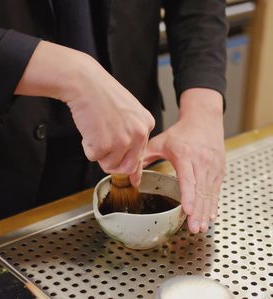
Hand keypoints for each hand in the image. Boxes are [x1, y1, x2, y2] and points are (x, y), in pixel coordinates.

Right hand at [15, 41, 154, 184]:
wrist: (85, 83)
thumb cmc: (102, 94)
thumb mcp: (128, 113)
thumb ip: (133, 137)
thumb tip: (134, 172)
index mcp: (146, 125)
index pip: (140, 156)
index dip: (127, 161)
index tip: (130, 177)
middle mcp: (138, 134)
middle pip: (126, 167)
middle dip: (112, 162)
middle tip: (102, 146)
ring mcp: (122, 141)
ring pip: (109, 164)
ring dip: (99, 152)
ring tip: (96, 130)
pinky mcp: (104, 145)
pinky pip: (93, 158)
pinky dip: (87, 147)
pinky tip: (89, 129)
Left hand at [143, 88, 224, 232]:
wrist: (204, 119)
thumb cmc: (182, 131)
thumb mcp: (161, 140)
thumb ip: (145, 156)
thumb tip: (132, 175)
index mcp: (185, 154)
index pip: (188, 178)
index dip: (188, 195)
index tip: (188, 211)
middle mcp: (202, 161)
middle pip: (201, 190)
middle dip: (198, 211)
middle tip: (194, 228)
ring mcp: (213, 166)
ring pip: (210, 193)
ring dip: (206, 211)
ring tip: (201, 227)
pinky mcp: (219, 169)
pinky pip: (216, 190)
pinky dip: (213, 203)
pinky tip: (210, 215)